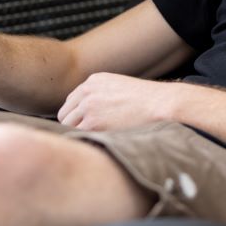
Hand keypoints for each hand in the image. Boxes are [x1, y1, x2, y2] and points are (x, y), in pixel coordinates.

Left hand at [56, 73, 187, 130]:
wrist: (160, 104)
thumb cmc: (146, 100)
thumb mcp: (119, 87)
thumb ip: (101, 95)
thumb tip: (89, 115)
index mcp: (93, 81)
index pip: (71, 102)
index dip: (77, 116)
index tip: (86, 126)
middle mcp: (87, 91)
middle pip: (65, 114)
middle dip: (74, 126)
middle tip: (88, 138)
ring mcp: (88, 106)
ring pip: (68, 126)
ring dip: (78, 135)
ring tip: (94, 143)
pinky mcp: (92, 122)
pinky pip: (77, 136)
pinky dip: (84, 142)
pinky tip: (96, 144)